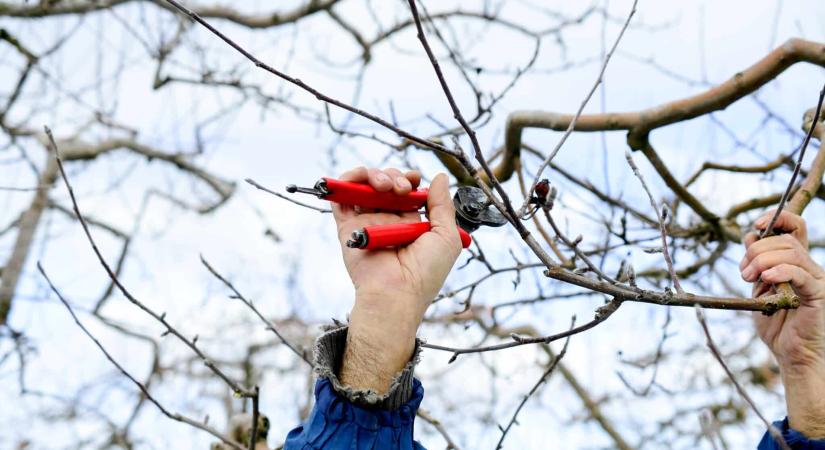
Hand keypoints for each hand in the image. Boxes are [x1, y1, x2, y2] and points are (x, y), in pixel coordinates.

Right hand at [331, 167, 461, 392]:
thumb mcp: (446, 235)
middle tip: (403, 189)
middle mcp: (388, 220)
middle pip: (386, 183)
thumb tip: (439, 177)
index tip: (415, 179)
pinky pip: (341, 198)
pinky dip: (346, 181)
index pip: (407, 191)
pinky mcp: (347, 227)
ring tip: (384, 187)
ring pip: (365, 186)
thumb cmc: (425, 272)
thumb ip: (443, 205)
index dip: (410, 179)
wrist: (397, 293)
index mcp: (411, 222)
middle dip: (395, 177)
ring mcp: (367, 222)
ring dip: (374, 176)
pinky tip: (357, 179)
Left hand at [741, 210, 824, 437]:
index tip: (754, 225)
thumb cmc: (776, 325)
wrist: (791, 356)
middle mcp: (809, 267)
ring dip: (762, 260)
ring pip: (791, 252)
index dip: (776, 218)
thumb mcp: (758, 289)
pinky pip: (801, 274)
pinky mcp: (818, 295)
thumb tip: (748, 236)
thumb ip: (755, 264)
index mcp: (796, 263)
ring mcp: (816, 280)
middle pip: (785, 239)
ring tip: (749, 277)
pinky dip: (781, 271)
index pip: (794, 226)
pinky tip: (766, 278)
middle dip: (757, 249)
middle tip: (743, 272)